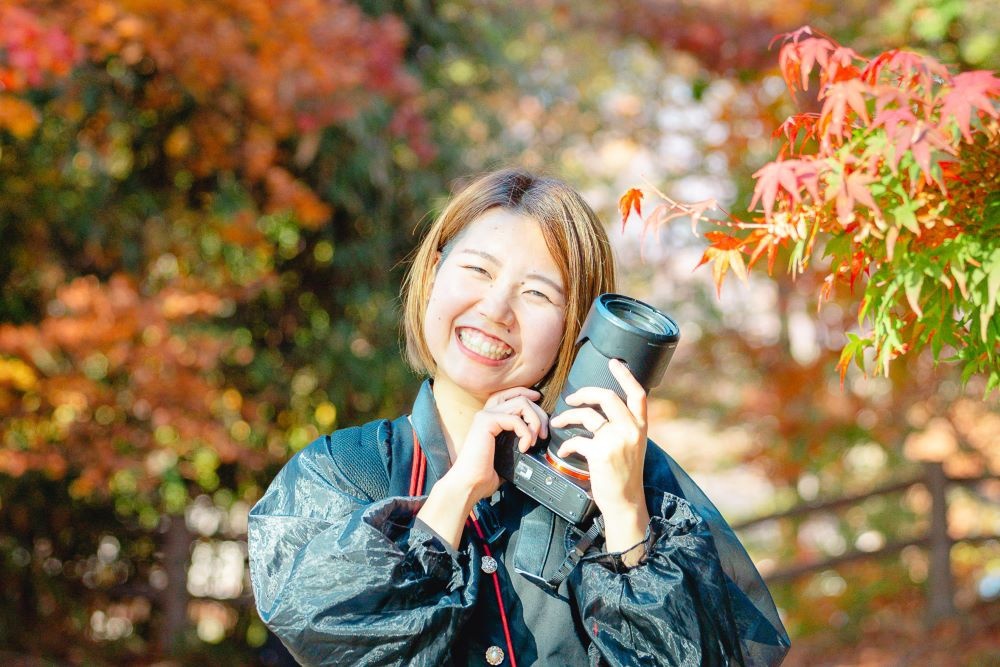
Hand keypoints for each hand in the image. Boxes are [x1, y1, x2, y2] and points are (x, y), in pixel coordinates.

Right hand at [449, 386, 548, 502]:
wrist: (469, 484)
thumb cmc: (483, 475)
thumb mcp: (506, 456)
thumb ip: (516, 444)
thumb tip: (535, 444)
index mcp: (489, 419)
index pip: (509, 395)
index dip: (525, 393)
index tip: (539, 399)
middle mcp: (486, 413)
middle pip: (520, 397)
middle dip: (538, 413)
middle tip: (543, 434)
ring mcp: (485, 416)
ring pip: (521, 403)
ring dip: (535, 421)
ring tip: (534, 441)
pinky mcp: (486, 422)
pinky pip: (516, 419)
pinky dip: (526, 433)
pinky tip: (524, 447)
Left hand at [549, 359, 649, 554]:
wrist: (625, 503)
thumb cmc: (625, 475)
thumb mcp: (633, 447)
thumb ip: (623, 427)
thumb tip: (604, 412)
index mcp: (641, 427)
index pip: (638, 393)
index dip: (626, 375)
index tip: (614, 363)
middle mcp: (631, 430)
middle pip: (607, 396)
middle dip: (585, 393)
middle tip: (571, 398)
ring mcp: (616, 440)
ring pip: (587, 415)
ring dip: (568, 416)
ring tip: (557, 422)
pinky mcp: (600, 453)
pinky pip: (576, 440)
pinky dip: (565, 444)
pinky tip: (562, 451)